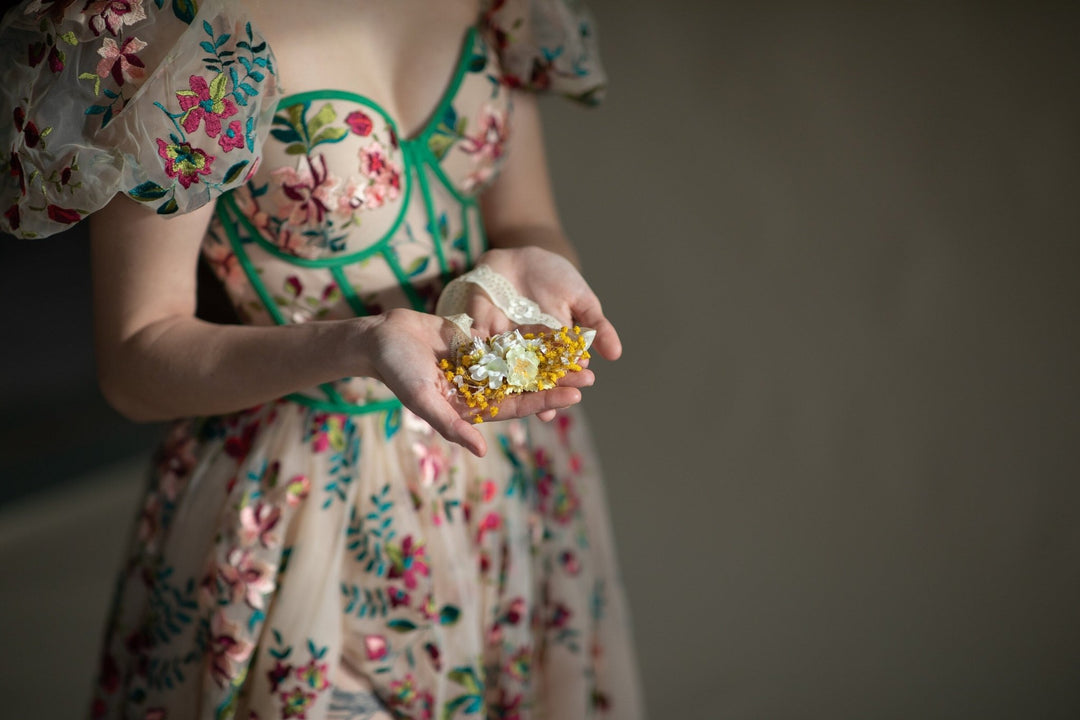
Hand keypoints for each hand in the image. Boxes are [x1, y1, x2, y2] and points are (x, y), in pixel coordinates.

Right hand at [362, 308, 584, 456]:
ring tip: (579, 355)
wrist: (380, 338)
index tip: (573, 396)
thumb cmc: (397, 372)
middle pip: (525, 387)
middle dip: (556, 382)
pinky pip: (509, 341)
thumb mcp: (422, 399)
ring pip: (522, 364)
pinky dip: (531, 338)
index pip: (515, 408)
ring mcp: (479, 366)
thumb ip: (450, 424)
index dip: (544, 402)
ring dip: (549, 361)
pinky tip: (555, 332)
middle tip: (589, 377)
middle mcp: (479, 389)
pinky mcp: (476, 343)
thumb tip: (479, 450)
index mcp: (470, 408)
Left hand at [464, 246, 621, 419]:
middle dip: (541, 390)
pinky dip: (474, 351)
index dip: (567, 381)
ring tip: (517, 397)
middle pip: (531, 374)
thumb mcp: (581, 299)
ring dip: (508, 382)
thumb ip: (596, 326)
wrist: (523, 254)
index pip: (560, 369)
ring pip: (503, 365)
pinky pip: (474, 341)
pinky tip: (477, 365)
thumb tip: (616, 354)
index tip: (578, 392)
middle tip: (550, 407)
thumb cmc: (556, 277)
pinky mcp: (477, 325)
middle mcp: (524, 350)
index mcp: (550, 347)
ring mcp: (500, 340)